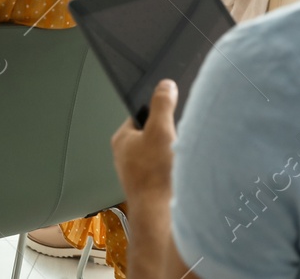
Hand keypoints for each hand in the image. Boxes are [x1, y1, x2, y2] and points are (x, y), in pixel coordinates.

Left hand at [112, 79, 178, 202]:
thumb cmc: (155, 174)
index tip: (170, 115)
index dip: (157, 112)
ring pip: (157, 154)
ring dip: (170, 155)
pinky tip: (178, 174)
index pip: (139, 115)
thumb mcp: (161, 130)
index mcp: (121, 139)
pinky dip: (171, 170)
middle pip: (150, 135)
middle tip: (176, 141)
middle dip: (166, 136)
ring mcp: (135, 173)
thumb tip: (165, 85)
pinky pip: (162, 171)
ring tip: (177, 160)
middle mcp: (125, 156)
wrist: (159, 214)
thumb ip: (162, 104)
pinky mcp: (147, 187)